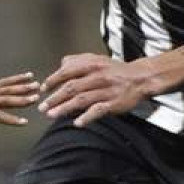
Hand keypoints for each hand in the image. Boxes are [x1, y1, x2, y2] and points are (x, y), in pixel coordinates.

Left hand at [0, 71, 39, 163]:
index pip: (0, 116)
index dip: (12, 120)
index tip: (25, 122)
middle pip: (8, 100)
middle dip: (23, 99)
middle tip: (36, 98)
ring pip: (10, 89)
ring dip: (24, 87)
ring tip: (38, 86)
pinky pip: (6, 82)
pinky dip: (18, 79)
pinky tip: (29, 76)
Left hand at [39, 53, 159, 127]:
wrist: (141, 78)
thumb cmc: (116, 70)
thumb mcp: (98, 60)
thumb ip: (79, 60)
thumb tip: (61, 63)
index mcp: (92, 65)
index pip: (67, 72)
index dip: (53, 80)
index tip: (42, 89)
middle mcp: (98, 76)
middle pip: (72, 87)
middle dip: (54, 98)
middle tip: (42, 106)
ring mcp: (106, 90)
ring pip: (82, 100)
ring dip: (65, 108)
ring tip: (52, 115)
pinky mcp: (115, 103)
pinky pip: (99, 110)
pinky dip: (87, 117)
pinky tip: (77, 123)